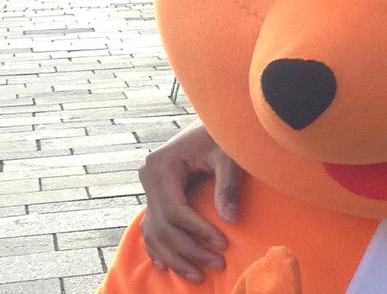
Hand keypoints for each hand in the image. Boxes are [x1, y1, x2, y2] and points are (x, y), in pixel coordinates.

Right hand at [138, 121, 243, 281]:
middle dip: (189, 249)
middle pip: (163, 225)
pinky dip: (160, 247)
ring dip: (176, 256)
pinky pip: (152, 226)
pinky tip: (167, 265)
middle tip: (216, 264)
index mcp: (160, 166)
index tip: (222, 243)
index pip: (175, 210)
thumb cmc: (223, 133)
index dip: (198, 230)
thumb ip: (228, 184)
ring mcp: (150, 186)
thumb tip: (230, 219)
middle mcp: (149, 177)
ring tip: (199, 275)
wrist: (217, 119)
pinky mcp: (158, 192)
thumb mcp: (228, 155)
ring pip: (155, 231)